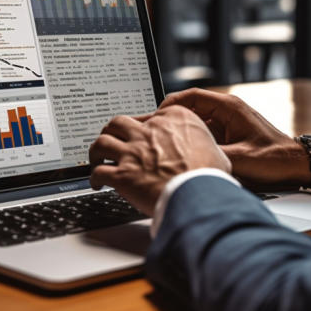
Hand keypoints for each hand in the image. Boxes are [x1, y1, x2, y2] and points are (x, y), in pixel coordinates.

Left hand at [88, 105, 231, 214]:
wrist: (199, 194)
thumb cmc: (210, 175)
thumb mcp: (216, 150)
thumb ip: (205, 146)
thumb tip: (210, 156)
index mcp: (174, 120)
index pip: (150, 116)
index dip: (142, 127)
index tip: (141, 134)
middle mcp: (150, 131)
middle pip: (119, 122)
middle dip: (113, 131)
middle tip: (113, 139)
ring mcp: (133, 152)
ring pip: (102, 142)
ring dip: (96, 150)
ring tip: (97, 157)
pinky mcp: (123, 174)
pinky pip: (99, 171)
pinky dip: (94, 177)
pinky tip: (97, 182)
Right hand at [160, 88, 310, 185]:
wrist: (297, 166)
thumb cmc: (275, 159)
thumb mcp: (240, 159)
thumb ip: (211, 155)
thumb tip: (185, 157)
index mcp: (229, 108)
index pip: (191, 96)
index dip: (169, 105)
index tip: (155, 117)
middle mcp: (227, 111)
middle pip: (190, 108)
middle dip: (170, 119)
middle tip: (153, 132)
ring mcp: (228, 122)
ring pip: (195, 122)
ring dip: (181, 131)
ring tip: (164, 144)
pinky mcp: (229, 135)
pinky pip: (204, 133)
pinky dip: (192, 141)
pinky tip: (183, 154)